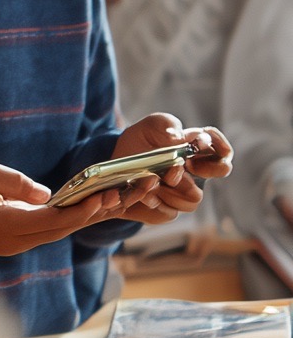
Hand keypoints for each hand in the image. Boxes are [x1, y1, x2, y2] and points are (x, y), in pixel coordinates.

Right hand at [0, 158, 164, 256]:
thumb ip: (12, 182)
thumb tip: (48, 193)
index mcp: (3, 226)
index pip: (53, 220)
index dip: (82, 209)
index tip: (108, 194)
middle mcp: (13, 242)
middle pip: (64, 229)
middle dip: (97, 211)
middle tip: (130, 192)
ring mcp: (12, 245)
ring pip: (60, 232)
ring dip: (89, 216)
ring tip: (122, 196)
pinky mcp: (12, 240)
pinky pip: (48, 231)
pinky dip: (71, 218)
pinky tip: (92, 204)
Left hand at [109, 113, 231, 223]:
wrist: (114, 162)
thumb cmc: (139, 141)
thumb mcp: (149, 126)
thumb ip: (166, 124)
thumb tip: (178, 137)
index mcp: (197, 151)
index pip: (223, 153)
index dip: (221, 149)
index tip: (199, 144)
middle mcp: (196, 175)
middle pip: (212, 182)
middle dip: (193, 172)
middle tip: (173, 168)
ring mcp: (183, 194)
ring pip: (192, 199)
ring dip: (170, 189)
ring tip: (149, 179)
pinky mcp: (168, 210)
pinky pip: (169, 213)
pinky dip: (154, 203)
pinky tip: (141, 193)